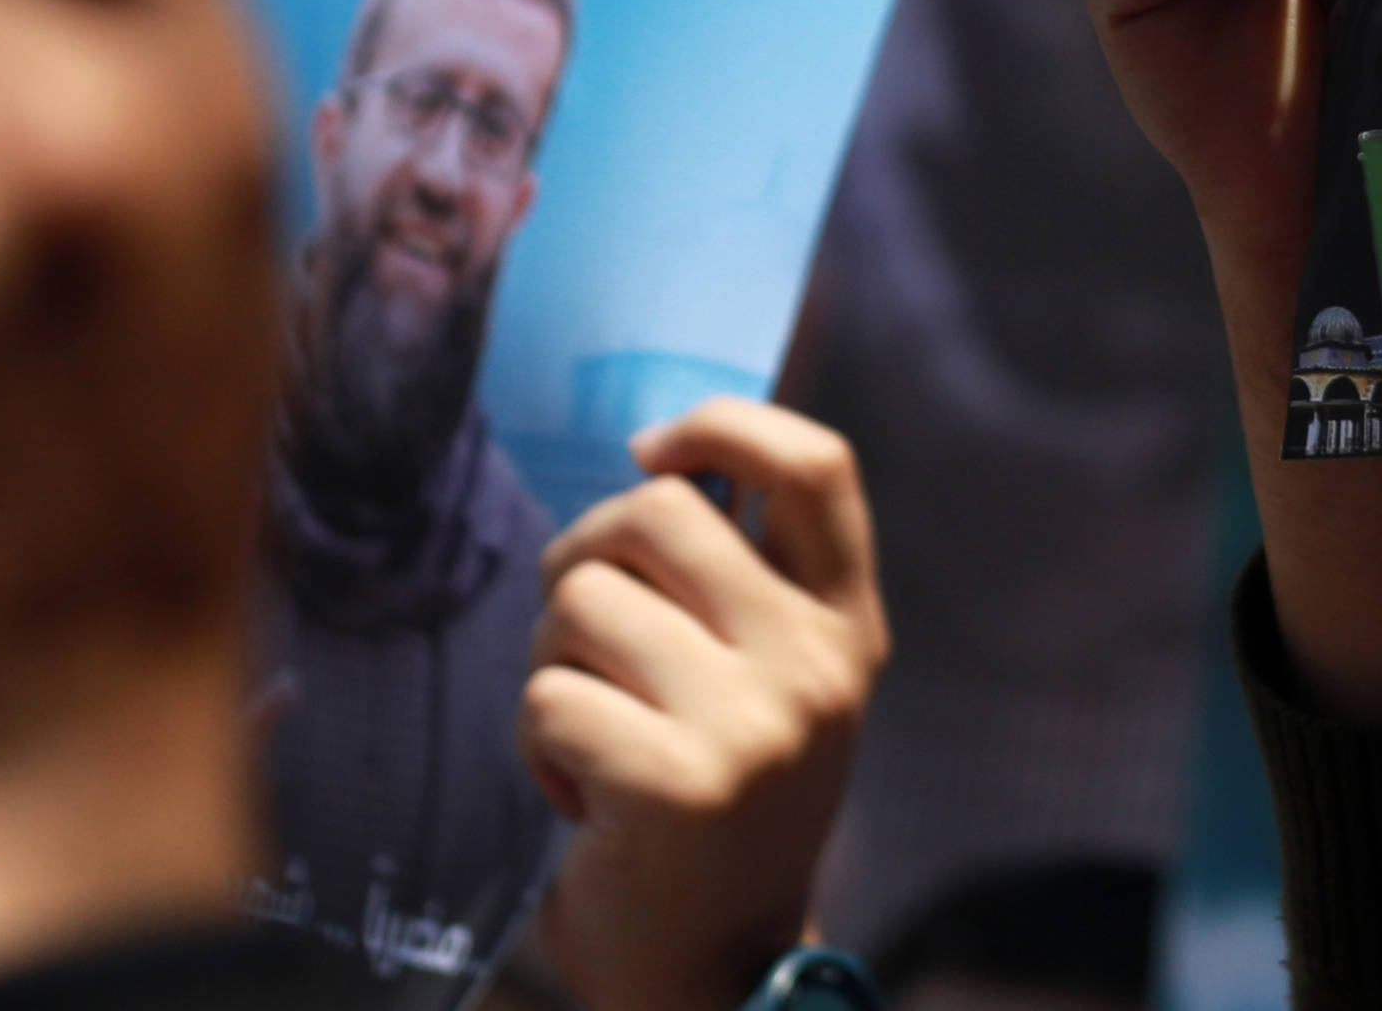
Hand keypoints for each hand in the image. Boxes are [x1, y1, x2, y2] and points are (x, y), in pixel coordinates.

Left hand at [524, 402, 889, 1010]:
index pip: (816, 465)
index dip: (722, 425)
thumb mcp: (771, 683)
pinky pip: (547, 697)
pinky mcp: (676, 783)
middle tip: (579, 629)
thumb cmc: (717, 804)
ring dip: (551, 662)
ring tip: (590, 730)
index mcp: (846, 628)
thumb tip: (661, 459)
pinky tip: (580, 795)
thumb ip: (742, 581)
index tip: (652, 454)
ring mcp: (754, 724)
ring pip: (583, 603)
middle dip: (584, 558)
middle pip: (659, 513)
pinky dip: (535, 743)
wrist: (717, 971)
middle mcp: (817, 668)